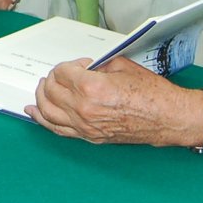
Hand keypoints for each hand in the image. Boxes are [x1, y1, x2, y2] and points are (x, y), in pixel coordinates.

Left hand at [25, 57, 202, 146]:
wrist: (168, 118)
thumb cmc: (151, 93)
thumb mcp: (121, 66)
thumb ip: (95, 66)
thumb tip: (81, 68)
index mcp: (92, 88)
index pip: (62, 73)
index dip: (68, 65)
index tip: (78, 65)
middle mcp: (84, 109)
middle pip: (52, 91)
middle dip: (52, 79)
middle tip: (58, 74)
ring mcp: (85, 126)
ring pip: (49, 111)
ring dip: (41, 97)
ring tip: (41, 89)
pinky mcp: (90, 137)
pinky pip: (58, 129)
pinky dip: (43, 120)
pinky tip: (34, 111)